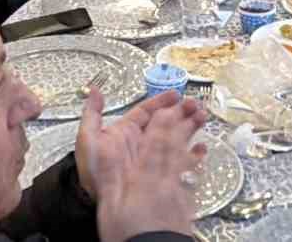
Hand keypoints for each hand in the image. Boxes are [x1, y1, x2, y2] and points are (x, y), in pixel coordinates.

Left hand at [77, 89, 206, 241]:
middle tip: (196, 104)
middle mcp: (141, 143)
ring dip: (189, 126)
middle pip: (165, 122)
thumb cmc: (97, 173)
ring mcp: (153, 159)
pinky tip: (201, 148)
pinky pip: (181, 162)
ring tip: (202, 117)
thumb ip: (92, 114)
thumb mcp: (88, 140)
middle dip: (181, 111)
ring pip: (175, 137)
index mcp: (126, 133)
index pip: (145, 112)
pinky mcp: (164, 174)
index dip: (161, 102)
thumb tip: (94, 90)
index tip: (176, 95)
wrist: (108, 202)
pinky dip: (193, 155)